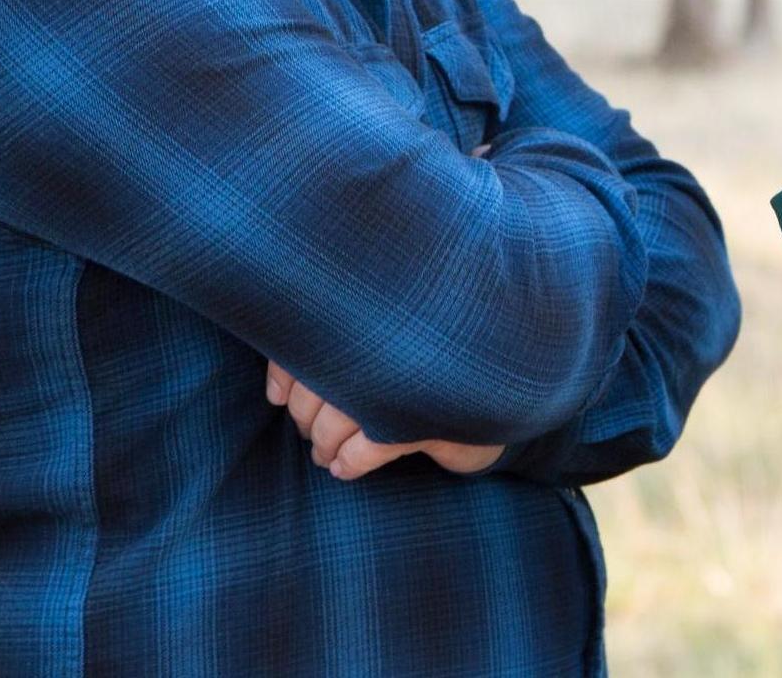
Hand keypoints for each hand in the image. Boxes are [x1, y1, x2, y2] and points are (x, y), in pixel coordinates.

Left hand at [265, 363, 504, 481]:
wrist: (506, 383)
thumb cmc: (434, 361)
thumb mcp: (387, 345)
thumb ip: (335, 347)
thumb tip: (275, 392)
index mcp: (378, 315)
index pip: (310, 342)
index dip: (284, 375)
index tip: (279, 397)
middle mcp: (394, 340)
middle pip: (318, 386)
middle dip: (305, 418)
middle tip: (311, 431)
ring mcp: (417, 381)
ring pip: (338, 421)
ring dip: (324, 445)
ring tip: (326, 454)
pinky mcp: (435, 421)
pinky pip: (371, 447)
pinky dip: (350, 462)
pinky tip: (347, 466)